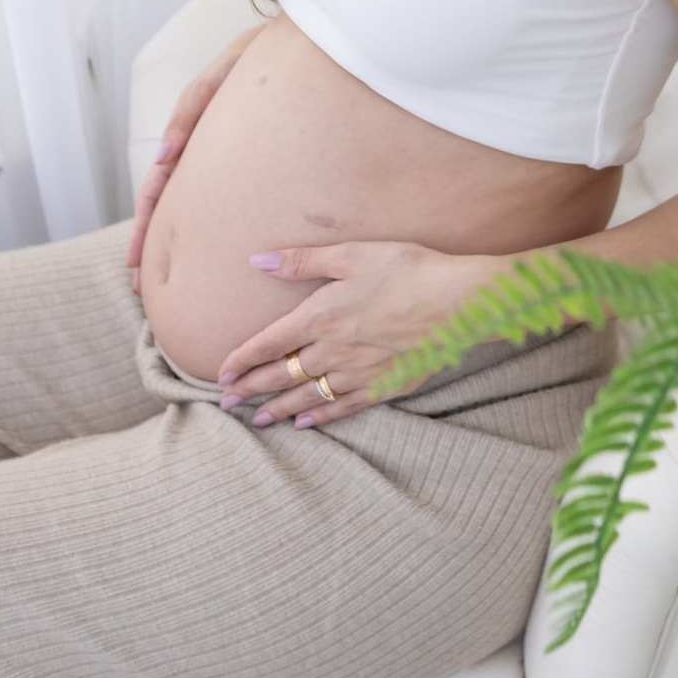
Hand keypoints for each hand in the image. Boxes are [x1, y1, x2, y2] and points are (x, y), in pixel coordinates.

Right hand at [125, 24, 264, 292]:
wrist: (312, 45)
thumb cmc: (266, 53)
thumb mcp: (227, 68)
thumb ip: (195, 103)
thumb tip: (165, 157)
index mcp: (191, 132)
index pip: (158, 188)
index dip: (146, 226)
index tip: (136, 263)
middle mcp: (204, 151)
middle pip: (171, 207)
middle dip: (155, 246)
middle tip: (143, 288)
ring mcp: (226, 160)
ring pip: (196, 209)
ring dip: (179, 244)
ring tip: (168, 283)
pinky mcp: (254, 164)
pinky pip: (229, 202)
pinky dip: (214, 229)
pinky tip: (216, 254)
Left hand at [215, 239, 495, 428]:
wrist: (455, 302)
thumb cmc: (404, 269)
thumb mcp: (350, 254)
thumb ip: (300, 261)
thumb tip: (257, 261)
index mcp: (319, 317)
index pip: (268, 343)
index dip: (242, 359)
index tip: (221, 374)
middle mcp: (332, 350)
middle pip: (282, 375)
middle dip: (251, 389)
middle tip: (226, 403)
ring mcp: (358, 372)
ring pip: (308, 396)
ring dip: (278, 409)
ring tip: (257, 420)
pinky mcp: (383, 385)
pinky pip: (343, 407)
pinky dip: (321, 416)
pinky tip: (306, 423)